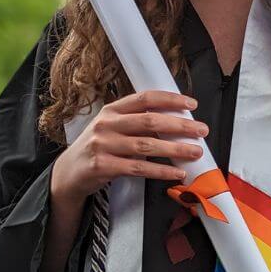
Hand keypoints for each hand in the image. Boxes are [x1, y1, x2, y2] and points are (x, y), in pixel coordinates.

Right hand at [52, 89, 208, 202]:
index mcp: (112, 110)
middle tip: (201, 130)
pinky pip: (139, 168)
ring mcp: (103, 145)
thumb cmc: (97, 148)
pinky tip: (177, 173)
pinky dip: (161, 171)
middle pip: (149, 121)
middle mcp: (107, 124)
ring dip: (175, 149)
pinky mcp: (103, 166)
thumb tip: (174, 124)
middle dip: (180, 125)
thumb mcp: (112, 128)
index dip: (170, 99)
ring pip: (147, 145)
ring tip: (195, 152)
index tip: (191, 105)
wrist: (69, 173)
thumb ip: (137, 124)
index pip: (145, 98)